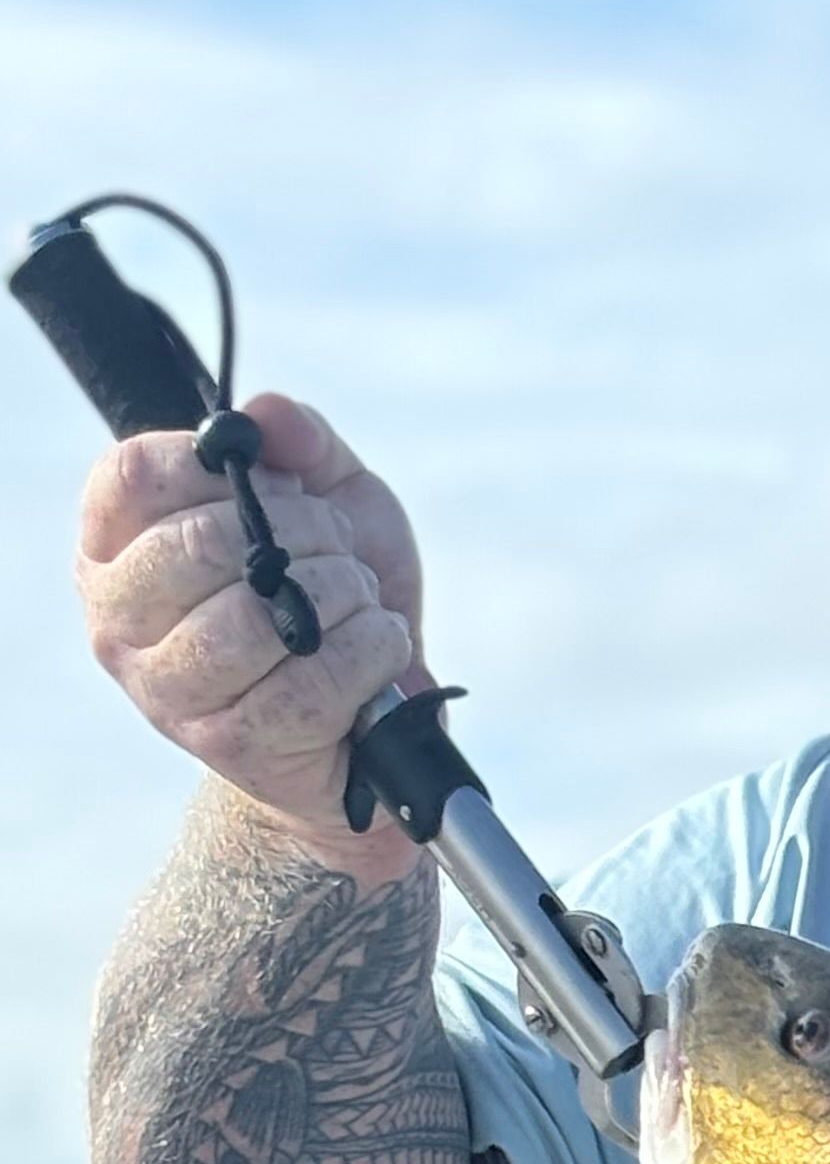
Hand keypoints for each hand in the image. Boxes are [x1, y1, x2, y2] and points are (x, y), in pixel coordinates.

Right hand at [76, 392, 427, 883]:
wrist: (372, 713)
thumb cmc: (330, 597)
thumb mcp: (327, 500)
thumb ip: (301, 444)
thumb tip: (269, 416)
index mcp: (116, 548)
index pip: (135, 475)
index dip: (220, 466)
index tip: (281, 484)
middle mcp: (120, 621)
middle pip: (197, 544)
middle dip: (300, 533)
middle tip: (337, 547)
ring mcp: (168, 691)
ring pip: (251, 620)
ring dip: (336, 594)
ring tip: (359, 598)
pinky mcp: (231, 746)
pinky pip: (308, 684)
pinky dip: (367, 650)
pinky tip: (379, 642)